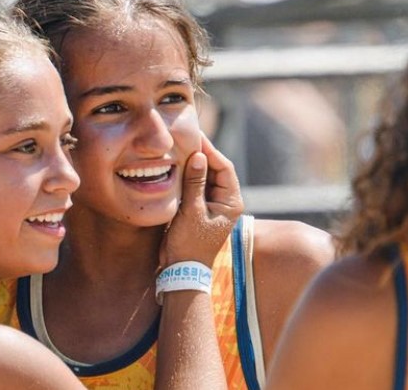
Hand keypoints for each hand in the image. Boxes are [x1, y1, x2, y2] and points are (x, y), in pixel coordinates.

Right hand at [160, 133, 243, 267]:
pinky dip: (188, 176)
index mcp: (231, 202)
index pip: (224, 168)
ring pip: (205, 176)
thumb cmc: (189, 244)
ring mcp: (213, 204)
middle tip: (185, 137)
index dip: (211, 151)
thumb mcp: (191, 211)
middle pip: (216, 169)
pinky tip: (176, 165)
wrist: (181, 269)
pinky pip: (196, 185)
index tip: (196, 137)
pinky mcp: (200, 207)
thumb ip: (195, 183)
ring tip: (179, 147)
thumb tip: (199, 155)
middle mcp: (226, 201)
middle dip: (202, 154)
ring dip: (193, 164)